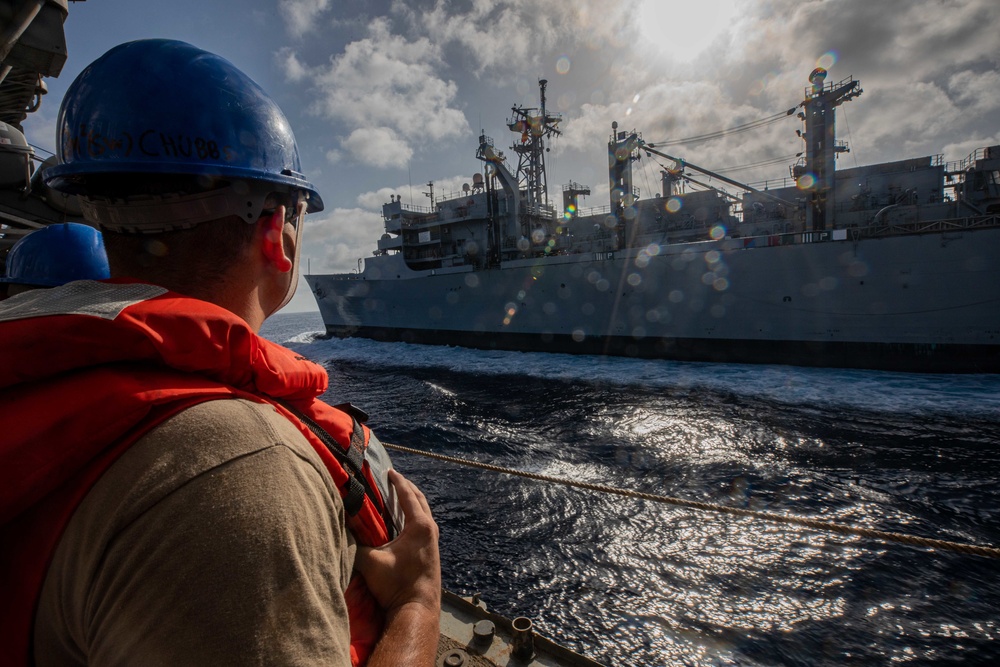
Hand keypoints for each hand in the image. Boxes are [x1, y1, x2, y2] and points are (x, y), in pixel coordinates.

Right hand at [355, 470, 440, 617]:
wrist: (416, 608)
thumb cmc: (396, 584)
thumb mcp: (370, 562)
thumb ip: (354, 543)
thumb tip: (339, 529)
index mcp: (419, 525)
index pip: (407, 495)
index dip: (397, 481)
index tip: (388, 471)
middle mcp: (430, 529)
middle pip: (420, 500)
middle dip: (406, 487)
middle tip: (393, 479)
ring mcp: (433, 540)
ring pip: (423, 512)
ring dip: (412, 502)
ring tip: (397, 495)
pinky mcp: (431, 550)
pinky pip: (423, 524)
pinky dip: (413, 516)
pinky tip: (402, 521)